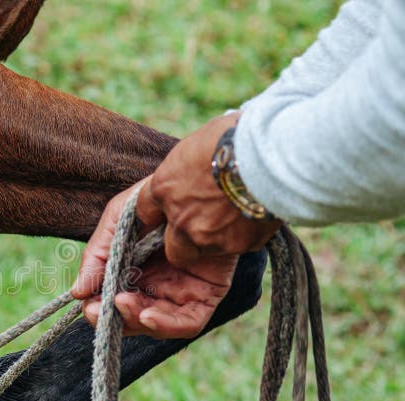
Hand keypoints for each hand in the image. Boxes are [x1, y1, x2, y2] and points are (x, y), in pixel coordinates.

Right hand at [72, 113, 279, 338]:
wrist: (206, 180)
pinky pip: (187, 322)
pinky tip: (147, 314)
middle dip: (114, 318)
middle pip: (134, 315)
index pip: (115, 299)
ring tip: (121, 304)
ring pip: (157, 322)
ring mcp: (183, 292)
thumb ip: (97, 256)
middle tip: (97, 312)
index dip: (100, 307)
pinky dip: (165, 324)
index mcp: (136, 268)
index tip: (87, 305)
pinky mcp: (207, 295)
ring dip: (135, 320)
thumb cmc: (160, 194)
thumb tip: (77, 293)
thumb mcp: (119, 220)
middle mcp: (159, 283)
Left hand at [139, 113, 280, 266]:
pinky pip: (238, 245)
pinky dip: (246, 235)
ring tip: (238, 214)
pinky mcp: (237, 245)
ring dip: (217, 237)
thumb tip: (195, 169)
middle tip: (205, 225)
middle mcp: (180, 218)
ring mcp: (207, 236)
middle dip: (185, 241)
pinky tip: (258, 214)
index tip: (166, 213)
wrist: (270, 154)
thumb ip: (188, 168)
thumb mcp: (198, 144)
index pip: (144, 212)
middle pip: (174, 248)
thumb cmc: (235, 136)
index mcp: (164, 188)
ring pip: (206, 248)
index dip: (157, 214)